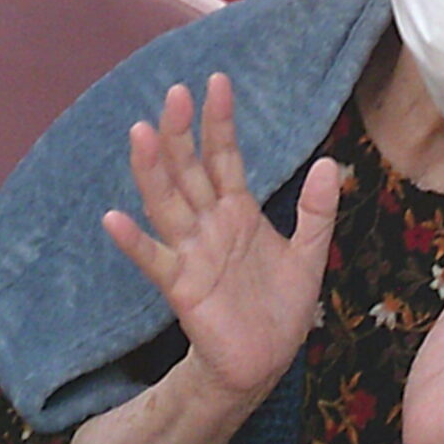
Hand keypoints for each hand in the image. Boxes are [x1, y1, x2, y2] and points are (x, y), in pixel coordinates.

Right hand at [102, 73, 341, 404]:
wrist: (265, 362)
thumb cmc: (281, 306)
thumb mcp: (309, 254)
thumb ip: (317, 210)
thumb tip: (330, 162)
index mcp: (236, 209)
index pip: (224, 155)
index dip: (219, 121)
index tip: (216, 81)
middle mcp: (209, 224)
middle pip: (189, 170)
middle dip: (181, 133)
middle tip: (174, 93)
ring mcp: (192, 252)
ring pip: (167, 203)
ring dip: (152, 170)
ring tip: (139, 133)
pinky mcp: (182, 287)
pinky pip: (155, 260)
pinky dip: (134, 241)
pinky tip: (114, 219)